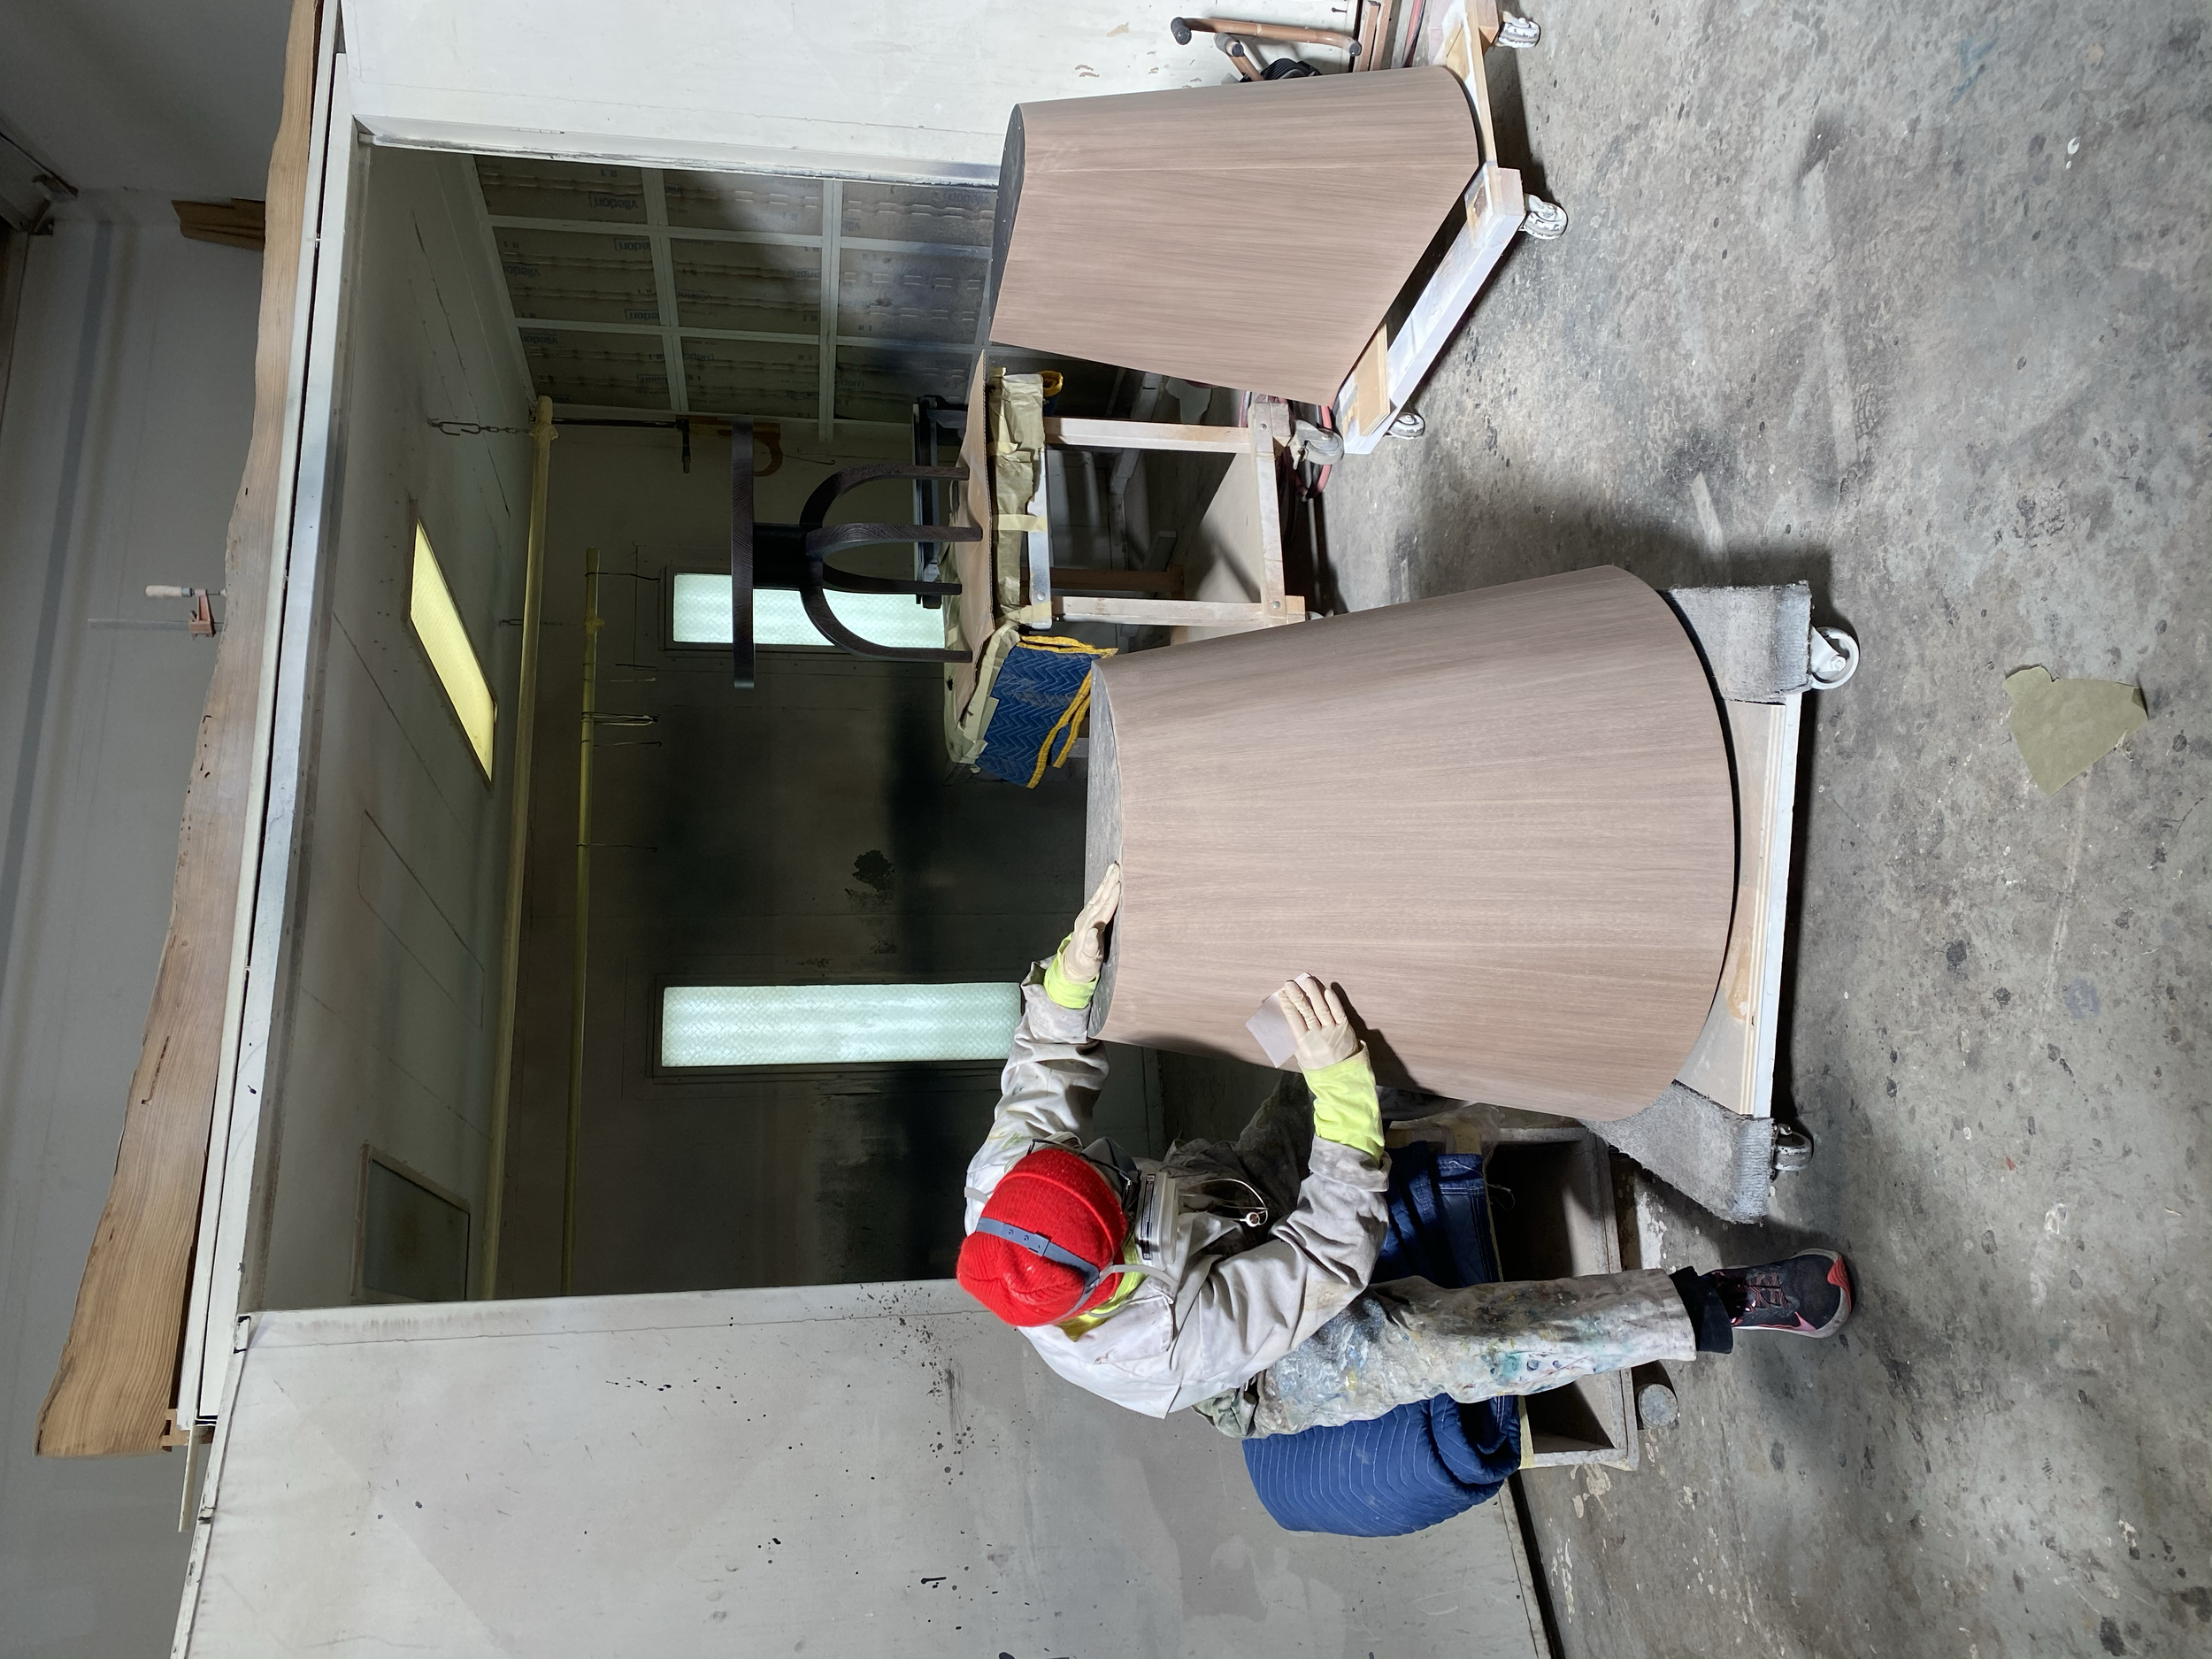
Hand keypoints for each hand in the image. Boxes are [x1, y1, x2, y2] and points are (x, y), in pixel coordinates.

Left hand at [1059, 863, 1122, 984]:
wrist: (1073, 966)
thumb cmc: (1085, 964)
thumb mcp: (1089, 960)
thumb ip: (1091, 947)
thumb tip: (1093, 933)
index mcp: (1089, 929)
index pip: (1103, 911)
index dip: (1111, 898)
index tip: (1119, 885)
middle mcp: (1086, 920)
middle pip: (1100, 898)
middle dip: (1109, 883)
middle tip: (1117, 868)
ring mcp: (1086, 917)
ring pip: (1098, 896)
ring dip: (1106, 882)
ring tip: (1114, 868)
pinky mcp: (1088, 916)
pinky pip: (1097, 899)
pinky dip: (1103, 888)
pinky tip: (1108, 881)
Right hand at [1274, 973, 1359, 1070]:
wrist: (1341, 1075)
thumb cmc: (1317, 1063)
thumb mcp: (1301, 1054)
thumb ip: (1295, 1035)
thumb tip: (1287, 1013)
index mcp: (1305, 1044)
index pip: (1294, 1021)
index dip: (1288, 1006)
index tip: (1282, 993)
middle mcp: (1319, 1037)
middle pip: (1307, 1013)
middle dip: (1298, 996)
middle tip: (1290, 983)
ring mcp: (1333, 1031)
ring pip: (1322, 1010)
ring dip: (1314, 994)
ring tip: (1307, 980)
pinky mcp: (1345, 1028)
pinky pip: (1338, 1013)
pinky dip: (1333, 1001)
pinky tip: (1327, 990)